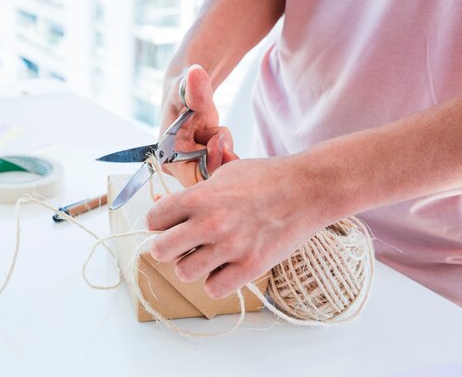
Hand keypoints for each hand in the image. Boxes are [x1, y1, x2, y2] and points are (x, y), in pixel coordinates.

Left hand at [146, 156, 334, 298]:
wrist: (308, 189)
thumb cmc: (266, 178)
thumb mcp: (223, 174)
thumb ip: (193, 193)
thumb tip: (162, 205)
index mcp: (200, 196)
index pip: (153, 219)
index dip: (157, 222)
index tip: (165, 225)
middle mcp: (211, 223)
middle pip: (160, 250)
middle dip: (166, 247)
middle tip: (179, 244)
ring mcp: (231, 247)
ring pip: (184, 273)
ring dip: (191, 265)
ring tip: (206, 255)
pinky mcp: (251, 267)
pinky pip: (213, 288)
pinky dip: (215, 280)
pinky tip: (225, 266)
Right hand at [160, 64, 237, 186]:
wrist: (187, 89)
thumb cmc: (184, 88)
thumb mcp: (190, 88)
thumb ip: (196, 87)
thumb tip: (196, 72)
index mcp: (167, 155)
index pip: (193, 177)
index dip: (211, 163)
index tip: (218, 141)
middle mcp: (176, 165)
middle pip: (208, 177)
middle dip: (220, 157)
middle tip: (220, 134)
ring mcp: (188, 165)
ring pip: (217, 170)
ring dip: (224, 151)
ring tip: (215, 130)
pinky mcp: (199, 162)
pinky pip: (221, 165)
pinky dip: (225, 150)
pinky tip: (217, 136)